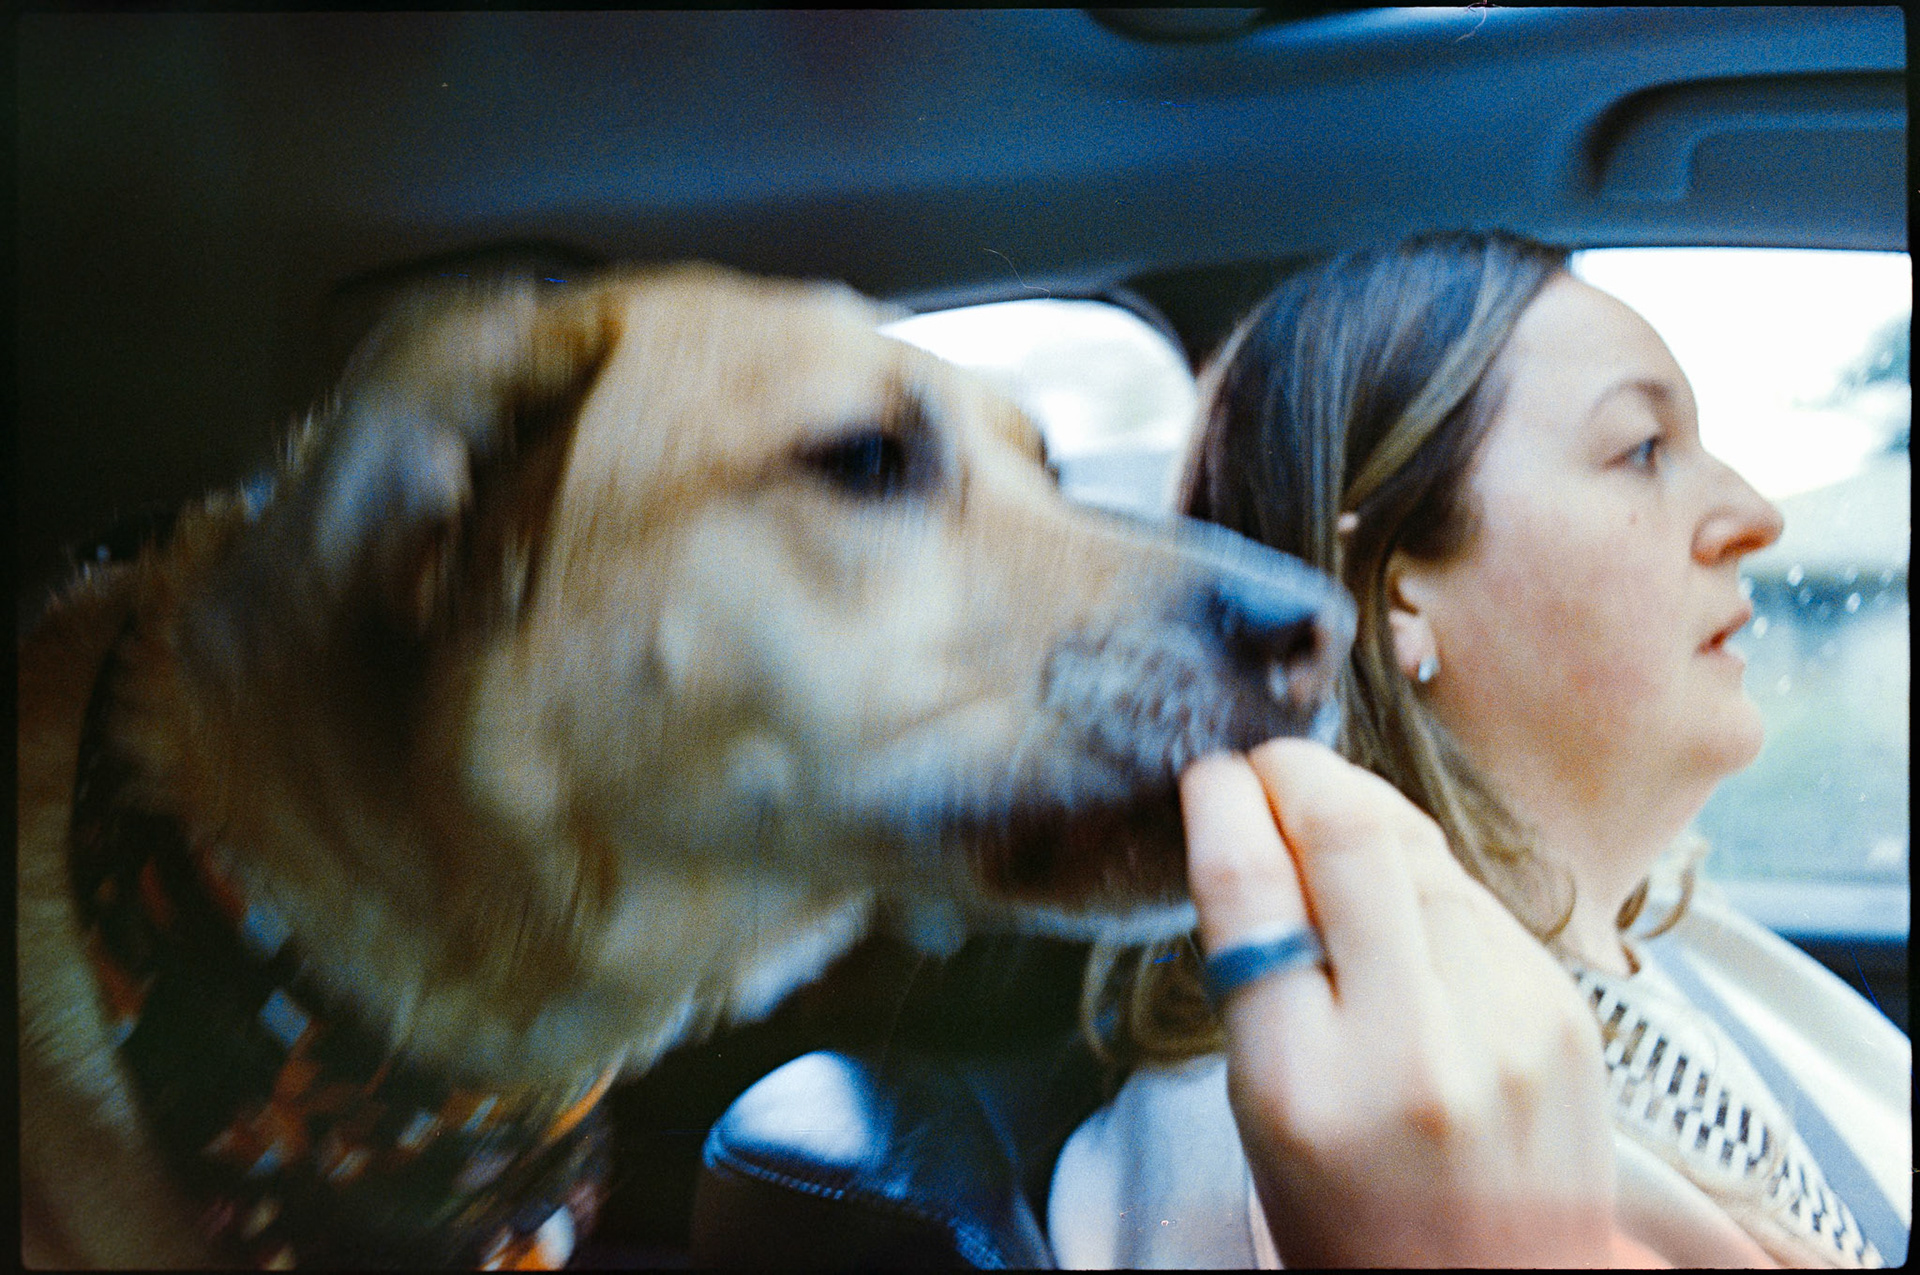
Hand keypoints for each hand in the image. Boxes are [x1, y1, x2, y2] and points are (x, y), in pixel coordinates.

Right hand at [1181, 739, 1620, 1267]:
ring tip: (1326, 811)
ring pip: (1423, 849)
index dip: (1223, 804)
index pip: (1251, 890)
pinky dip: (1424, 870)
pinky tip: (1399, 884)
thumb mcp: (1262, 1111)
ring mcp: (1505, 1023)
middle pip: (1350, 838)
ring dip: (1363, 809)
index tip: (1211, 777)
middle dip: (1298, 775)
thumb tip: (1257, 835)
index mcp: (1301, 1086)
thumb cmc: (1352, 1218)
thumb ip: (1259, 978)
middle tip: (1269, 767)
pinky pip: (1478, 896)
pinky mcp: (1564, 1010)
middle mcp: (1410, 1046)